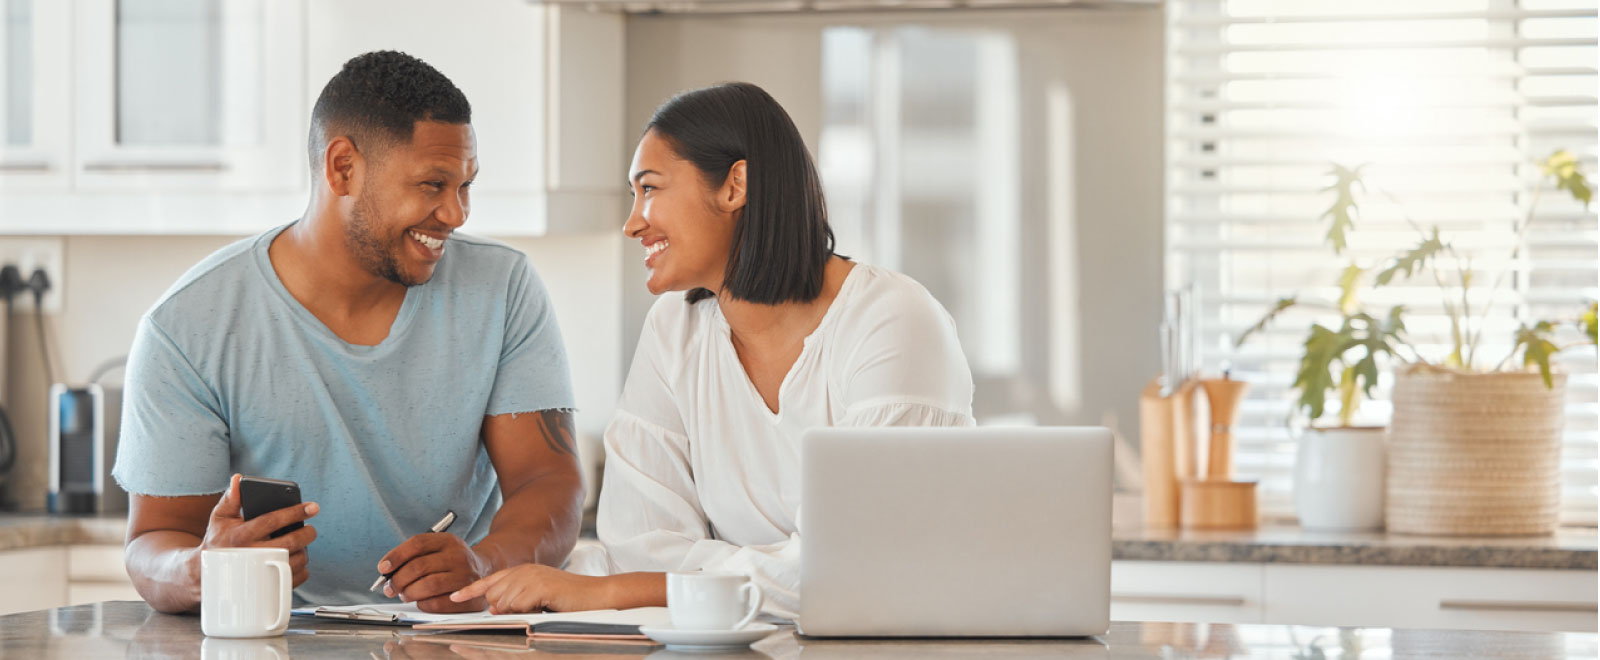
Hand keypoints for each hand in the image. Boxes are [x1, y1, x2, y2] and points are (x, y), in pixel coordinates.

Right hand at [199, 474, 318, 586]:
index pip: (273, 520)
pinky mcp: (270, 586)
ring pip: (297, 560)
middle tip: (310, 528)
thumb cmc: (217, 541)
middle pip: (290, 542)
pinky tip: (295, 558)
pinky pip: (298, 577)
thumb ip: (231, 498)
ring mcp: (262, 573)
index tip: (312, 507)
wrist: (205, 574)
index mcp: (241, 535)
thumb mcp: (219, 518)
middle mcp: (252, 554)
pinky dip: (302, 567)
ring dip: (304, 550)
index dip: (295, 512)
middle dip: (307, 533)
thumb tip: (238, 478)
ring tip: (300, 543)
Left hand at [379, 532, 489, 612]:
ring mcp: (465, 576)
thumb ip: (414, 557)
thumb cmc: (451, 562)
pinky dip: (422, 604)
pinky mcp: (468, 595)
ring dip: (409, 593)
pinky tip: (420, 601)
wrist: (484, 569)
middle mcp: (458, 556)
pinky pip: (437, 603)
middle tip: (390, 588)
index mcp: (448, 541)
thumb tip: (386, 572)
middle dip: (398, 580)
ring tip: (405, 595)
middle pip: (419, 566)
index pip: (417, 544)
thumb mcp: (438, 550)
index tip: (383, 568)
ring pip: (428, 585)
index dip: (396, 556)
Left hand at [449, 564, 612, 614]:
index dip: (470, 590)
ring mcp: (532, 577)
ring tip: (538, 608)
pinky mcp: (540, 586)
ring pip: (504, 602)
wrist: (596, 595)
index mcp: (522, 571)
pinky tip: (542, 607)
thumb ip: (515, 600)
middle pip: (494, 594)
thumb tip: (494, 609)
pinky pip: (518, 605)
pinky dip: (526, 611)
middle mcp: (524, 570)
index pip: (489, 581)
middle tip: (526, 610)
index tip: (455, 598)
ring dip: (516, 611)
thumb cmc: (569, 599)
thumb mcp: (537, 598)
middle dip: (500, 608)